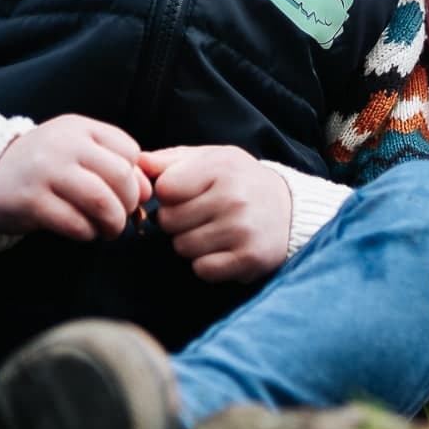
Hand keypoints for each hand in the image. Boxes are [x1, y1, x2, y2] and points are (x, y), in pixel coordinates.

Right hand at [0, 115, 147, 238]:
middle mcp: (63, 143)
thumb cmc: (43, 167)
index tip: (129, 195)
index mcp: (79, 127)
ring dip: (113, 224)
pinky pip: (75, 223)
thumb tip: (146, 190)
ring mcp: (45, 171)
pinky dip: (87, 233)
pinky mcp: (31, 201)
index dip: (136, 178)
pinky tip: (83, 232)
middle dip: (129, 205)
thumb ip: (112, 163)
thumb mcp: (75, 151)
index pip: (129, 150)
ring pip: (102, 202)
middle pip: (120, 176)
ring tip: (108, 230)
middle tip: (122, 219)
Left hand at [141, 145, 292, 283]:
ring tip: (213, 231)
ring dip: (191, 243)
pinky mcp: (249, 258)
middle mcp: (233, 197)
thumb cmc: (240, 181)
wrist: (291, 210)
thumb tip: (137, 163)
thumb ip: (171, 160)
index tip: (185, 195)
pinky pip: (202, 269)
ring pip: (182, 247)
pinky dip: (207, 264)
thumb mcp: (211, 159)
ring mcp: (242, 230)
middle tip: (200, 216)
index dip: (168, 195)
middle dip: (177, 221)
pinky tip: (223, 249)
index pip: (164, 189)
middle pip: (168, 221)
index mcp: (221, 167)